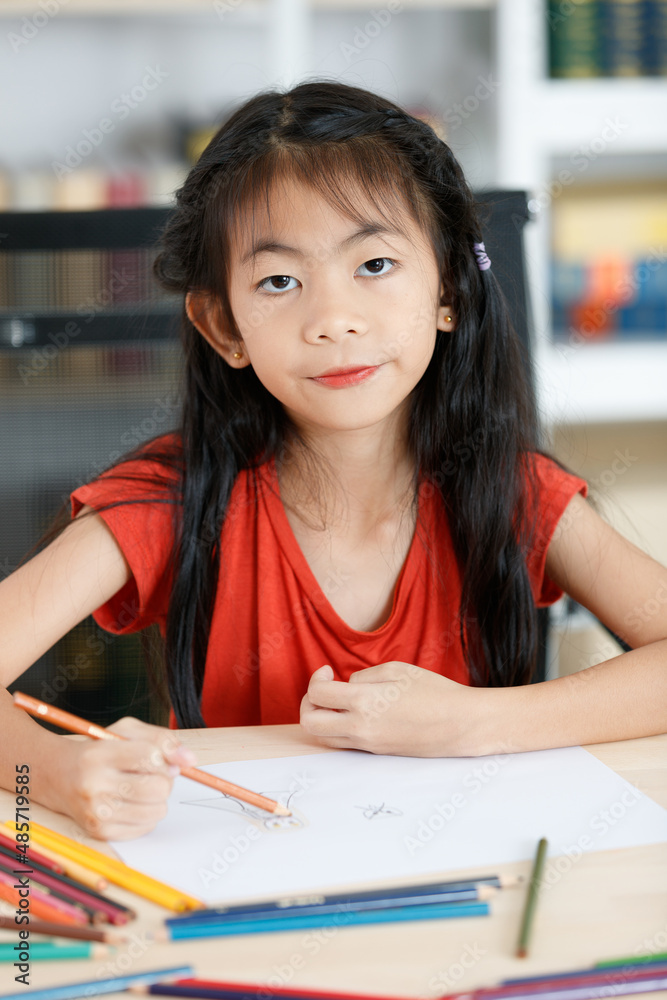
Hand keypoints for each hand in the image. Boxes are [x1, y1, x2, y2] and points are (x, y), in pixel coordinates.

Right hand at [56, 717, 196, 840]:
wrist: (58, 776)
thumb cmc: (99, 750)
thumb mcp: (127, 732)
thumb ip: (162, 739)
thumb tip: (189, 760)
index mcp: (100, 754)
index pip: (151, 756)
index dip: (164, 758)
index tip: (159, 759)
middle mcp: (94, 784)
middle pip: (158, 787)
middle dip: (163, 780)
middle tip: (150, 775)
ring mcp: (96, 812)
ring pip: (157, 810)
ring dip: (157, 799)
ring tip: (140, 789)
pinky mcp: (100, 832)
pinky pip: (147, 827)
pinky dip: (147, 815)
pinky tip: (131, 803)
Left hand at [300, 662, 478, 756]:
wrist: (462, 725)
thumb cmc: (435, 692)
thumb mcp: (397, 670)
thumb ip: (364, 676)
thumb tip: (348, 686)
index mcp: (365, 702)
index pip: (318, 695)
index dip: (316, 679)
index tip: (328, 672)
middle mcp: (361, 727)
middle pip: (310, 724)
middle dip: (308, 704)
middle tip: (322, 689)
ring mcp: (368, 744)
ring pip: (324, 738)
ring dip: (321, 719)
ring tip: (336, 702)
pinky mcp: (377, 753)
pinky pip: (344, 744)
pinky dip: (338, 729)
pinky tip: (353, 713)